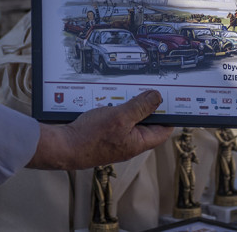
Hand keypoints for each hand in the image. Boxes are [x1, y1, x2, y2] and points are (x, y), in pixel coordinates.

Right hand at [28, 90, 172, 169]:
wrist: (64, 147)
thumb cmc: (91, 137)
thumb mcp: (121, 117)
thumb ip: (141, 107)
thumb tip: (157, 97)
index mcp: (139, 142)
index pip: (163, 129)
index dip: (169, 114)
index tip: (172, 99)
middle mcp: (130, 143)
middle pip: (147, 122)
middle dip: (148, 105)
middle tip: (148, 89)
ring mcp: (117, 139)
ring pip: (130, 119)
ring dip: (130, 105)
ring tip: (127, 92)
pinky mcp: (106, 135)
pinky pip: (117, 119)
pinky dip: (117, 108)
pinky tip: (111, 99)